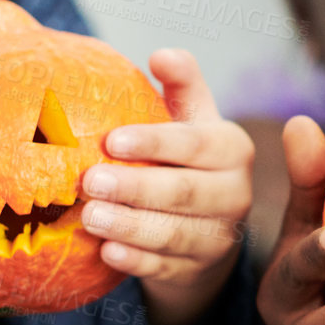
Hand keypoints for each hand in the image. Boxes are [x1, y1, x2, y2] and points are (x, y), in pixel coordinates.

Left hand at [81, 49, 253, 324]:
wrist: (206, 224)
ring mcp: (218, 237)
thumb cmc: (186, 158)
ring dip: (130, 226)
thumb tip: (162, 54)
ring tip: (89, 217)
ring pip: (174, 234)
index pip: (194, 144)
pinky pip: (165, 268)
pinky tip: (107, 253)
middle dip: (136, 188)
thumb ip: (183, 85)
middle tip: (89, 181)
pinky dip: (136, 261)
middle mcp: (236, 194)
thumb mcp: (193, 119)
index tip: (110, 140)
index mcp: (233, 150)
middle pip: (184, 192)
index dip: (154, 143)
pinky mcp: (198, 270)